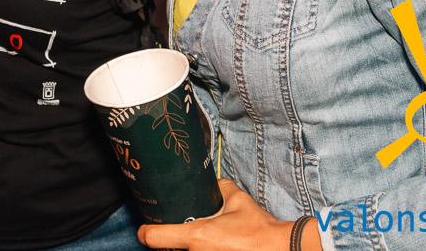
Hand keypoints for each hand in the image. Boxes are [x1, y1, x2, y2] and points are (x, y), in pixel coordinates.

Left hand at [138, 180, 317, 249]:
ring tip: (200, 239)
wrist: (279, 249)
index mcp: (196, 236)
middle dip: (169, 242)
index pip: (154, 238)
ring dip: (185, 248)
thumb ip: (221, 187)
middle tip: (174, 231)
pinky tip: (211, 245)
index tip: (146, 228)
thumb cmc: (258, 229)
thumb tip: (214, 181)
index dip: (146, 232)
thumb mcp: (237, 200)